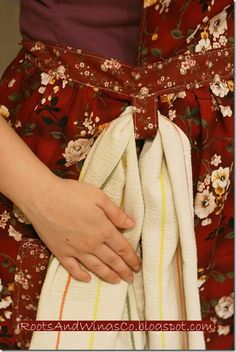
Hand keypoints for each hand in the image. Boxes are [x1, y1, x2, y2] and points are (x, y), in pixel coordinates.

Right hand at [26, 177, 140, 283]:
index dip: (132, 258)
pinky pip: (73, 269)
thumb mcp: (99, 197)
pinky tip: (88, 279)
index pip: (122, 248)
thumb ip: (116, 213)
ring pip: (96, 267)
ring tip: (117, 282)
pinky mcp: (60, 252)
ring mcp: (76, 250)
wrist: (43, 198)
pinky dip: (81, 276)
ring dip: (108, 276)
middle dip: (123, 271)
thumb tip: (131, 225)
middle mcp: (92, 244)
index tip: (137, 266)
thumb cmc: (72, 194)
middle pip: (112, 261)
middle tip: (131, 278)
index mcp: (104, 230)